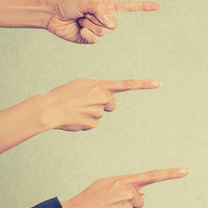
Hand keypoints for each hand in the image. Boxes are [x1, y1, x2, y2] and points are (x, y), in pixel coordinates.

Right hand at [36, 78, 159, 131]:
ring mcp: (99, 112)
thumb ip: (98, 89)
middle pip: (111, 104)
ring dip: (90, 112)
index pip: (127, 84)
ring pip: (100, 114)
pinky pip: (93, 123)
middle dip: (103, 104)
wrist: (49, 108)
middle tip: (85, 102)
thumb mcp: (82, 84)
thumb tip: (109, 99)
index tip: (158, 83)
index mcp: (101, 86)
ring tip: (75, 109)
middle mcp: (103, 98)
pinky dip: (85, 121)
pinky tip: (74, 118)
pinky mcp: (93, 124)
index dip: (143, 84)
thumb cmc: (64, 94)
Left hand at [46, 0, 160, 43]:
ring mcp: (97, 30)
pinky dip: (85, 34)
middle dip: (98, 19)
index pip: (129, 7)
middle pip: (114, 25)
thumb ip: (101, 11)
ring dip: (89, 25)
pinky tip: (78, 29)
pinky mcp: (89, 39)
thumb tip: (111, 25)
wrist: (53, 14)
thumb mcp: (87, 2)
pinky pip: (94, 40)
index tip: (158, 6)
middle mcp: (104, 19)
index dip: (144, 7)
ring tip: (79, 20)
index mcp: (107, 7)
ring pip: (102, 33)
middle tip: (85, 14)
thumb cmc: (69, 4)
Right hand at [61, 168, 187, 207]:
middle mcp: (128, 194)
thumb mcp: (105, 184)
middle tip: (111, 205)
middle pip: (140, 200)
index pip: (151, 176)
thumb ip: (126, 185)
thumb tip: (143, 193)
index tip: (187, 171)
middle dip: (130, 203)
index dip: (170, 174)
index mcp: (123, 181)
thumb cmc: (89, 199)